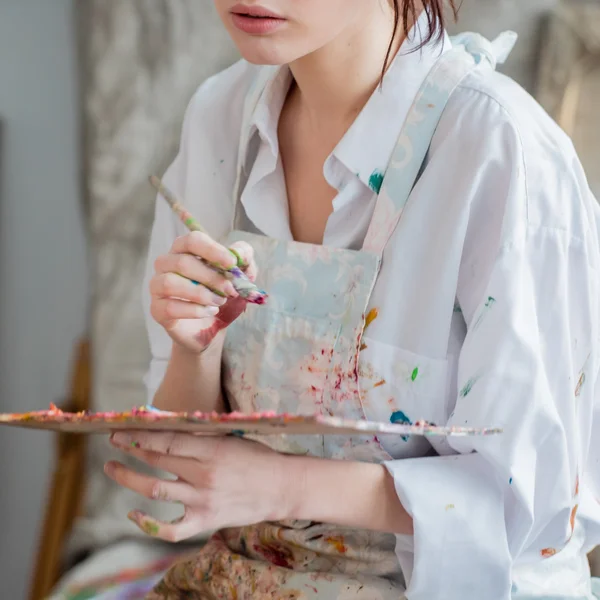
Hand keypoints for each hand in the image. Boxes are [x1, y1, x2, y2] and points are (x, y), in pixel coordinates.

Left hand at [104, 431, 295, 540]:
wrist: (281, 487)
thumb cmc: (256, 457)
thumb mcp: (231, 438)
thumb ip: (202, 435)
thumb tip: (168, 425)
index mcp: (213, 449)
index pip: (168, 440)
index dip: (140, 435)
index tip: (121, 430)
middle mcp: (205, 475)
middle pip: (157, 461)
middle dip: (130, 450)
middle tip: (114, 442)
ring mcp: (203, 500)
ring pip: (156, 490)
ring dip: (129, 478)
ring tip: (113, 468)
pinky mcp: (205, 521)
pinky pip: (171, 529)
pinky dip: (148, 524)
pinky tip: (133, 514)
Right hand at [150, 233, 256, 353]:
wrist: (211, 329)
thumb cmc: (221, 297)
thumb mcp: (240, 279)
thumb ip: (244, 261)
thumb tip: (239, 253)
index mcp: (185, 250)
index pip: (192, 240)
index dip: (212, 250)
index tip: (231, 263)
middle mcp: (166, 264)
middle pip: (183, 262)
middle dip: (211, 277)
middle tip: (230, 290)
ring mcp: (157, 286)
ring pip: (171, 283)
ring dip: (201, 294)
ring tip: (218, 302)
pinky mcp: (157, 309)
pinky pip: (170, 306)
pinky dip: (195, 310)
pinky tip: (208, 312)